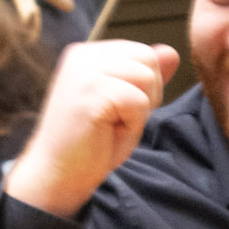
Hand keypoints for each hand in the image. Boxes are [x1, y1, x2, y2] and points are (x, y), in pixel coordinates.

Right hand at [5, 40, 180, 217]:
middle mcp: (82, 54)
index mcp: (87, 54)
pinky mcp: (91, 91)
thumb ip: (146, 76)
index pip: (143, 52)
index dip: (145, 87)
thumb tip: (171, 52)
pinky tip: (106, 134)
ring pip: (147, 78)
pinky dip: (132, 125)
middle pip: (149, 59)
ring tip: (110, 126)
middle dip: (146, 95)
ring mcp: (84, 70)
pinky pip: (139, 101)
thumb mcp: (125, 105)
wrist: (57, 177)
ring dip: (139, 111)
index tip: (116, 110)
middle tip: (115, 121)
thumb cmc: (89, 144)